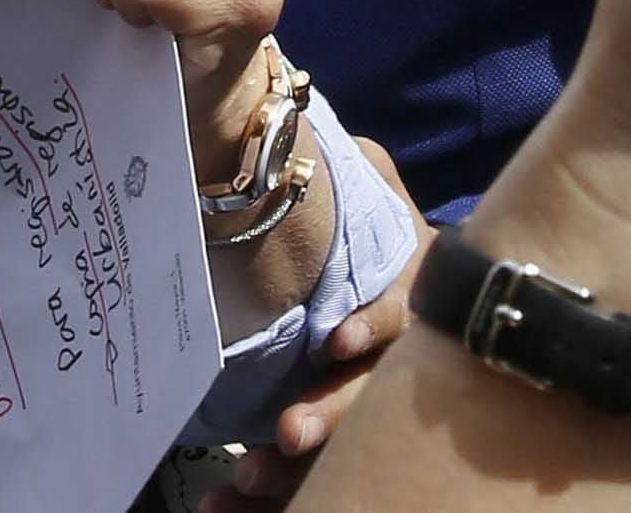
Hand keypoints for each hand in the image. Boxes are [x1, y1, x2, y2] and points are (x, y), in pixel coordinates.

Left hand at [200, 139, 430, 511]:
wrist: (382, 287)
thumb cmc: (375, 235)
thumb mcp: (374, 188)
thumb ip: (364, 174)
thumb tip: (335, 152)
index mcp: (406, 298)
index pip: (400, 316)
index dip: (374, 327)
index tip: (341, 339)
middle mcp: (394, 362)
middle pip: (372, 395)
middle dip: (332, 414)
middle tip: (291, 433)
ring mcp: (364, 408)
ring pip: (342, 450)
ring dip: (295, 470)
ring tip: (246, 478)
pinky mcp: (333, 448)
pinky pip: (306, 480)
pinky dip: (266, 497)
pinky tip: (224, 506)